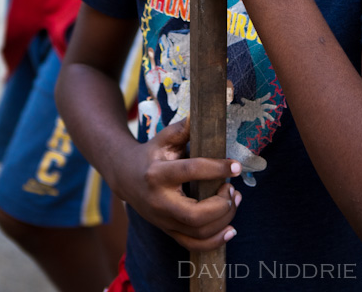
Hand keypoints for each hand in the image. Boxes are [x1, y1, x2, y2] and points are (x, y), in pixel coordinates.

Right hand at [121, 116, 242, 250]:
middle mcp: (159, 201)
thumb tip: (206, 115)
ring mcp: (163, 220)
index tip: (236, 166)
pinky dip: (215, 242)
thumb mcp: (165, 137)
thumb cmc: (151, 153)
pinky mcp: (168, 231)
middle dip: (222, 205)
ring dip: (223, 220)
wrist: (125, 175)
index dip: (217, 169)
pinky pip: (193, 246)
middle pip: (195, 215)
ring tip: (234, 199)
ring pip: (197, 233)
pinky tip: (230, 229)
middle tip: (232, 188)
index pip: (191, 172)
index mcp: (158, 174)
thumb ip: (185, 128)